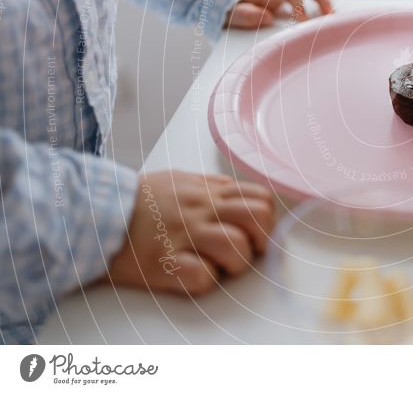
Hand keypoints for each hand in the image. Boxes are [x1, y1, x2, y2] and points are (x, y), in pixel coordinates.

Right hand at [108, 171, 273, 294]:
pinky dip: (204, 281)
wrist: (94, 212)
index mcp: (209, 191)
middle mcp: (202, 209)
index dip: (267, 221)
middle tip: (247, 254)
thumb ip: (213, 188)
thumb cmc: (140, 200)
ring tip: (218, 267)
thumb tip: (240, 196)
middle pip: (258, 218)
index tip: (258, 235)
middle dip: (261, 241)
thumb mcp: (181, 181)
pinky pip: (201, 276)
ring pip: (236, 247)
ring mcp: (184, 234)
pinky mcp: (163, 261)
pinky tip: (191, 275)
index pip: (262, 198)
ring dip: (235, 264)